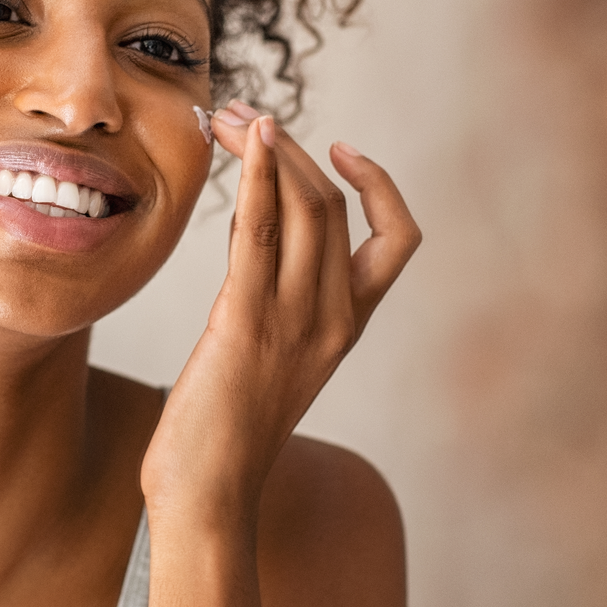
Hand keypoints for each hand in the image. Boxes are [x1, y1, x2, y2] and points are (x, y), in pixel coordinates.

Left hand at [140, 102, 419, 532]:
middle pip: (334, 204)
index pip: (398, 239)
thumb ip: (277, 302)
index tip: (337, 148)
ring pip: (304, 207)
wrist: (208, 494)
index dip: (378, 184)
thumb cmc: (225, 434)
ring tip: (229, 115)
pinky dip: (255, 176)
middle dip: (292, 146)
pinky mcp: (246, 322)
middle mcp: (334, 318)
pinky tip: (242, 143)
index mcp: (349, 326)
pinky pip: (259, 232)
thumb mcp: (270, 358)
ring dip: (267, 148)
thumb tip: (253, 240)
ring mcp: (296, 320)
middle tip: (244, 113)